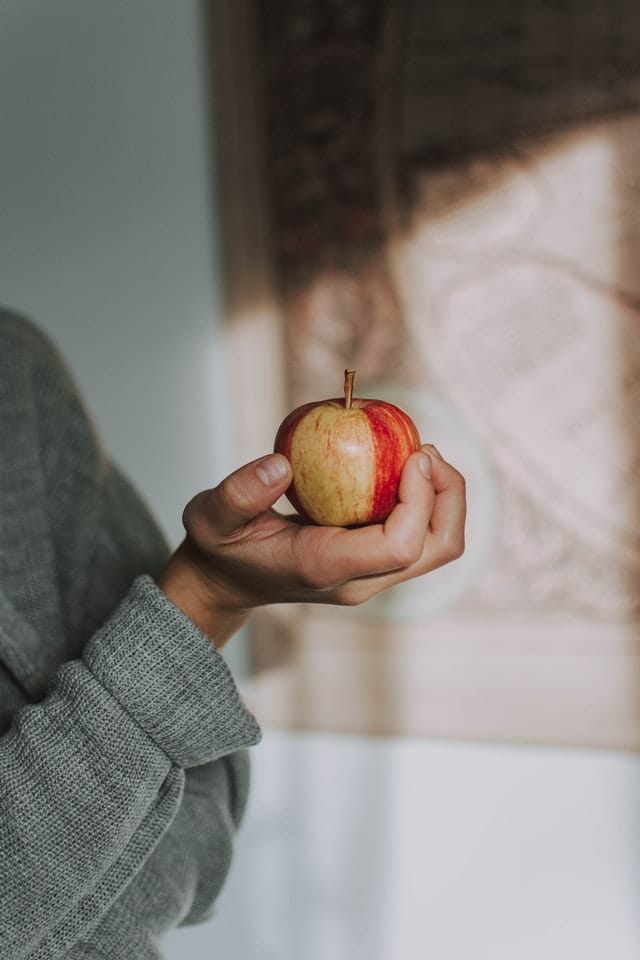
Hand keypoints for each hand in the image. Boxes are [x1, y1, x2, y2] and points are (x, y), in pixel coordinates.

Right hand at [157, 445, 464, 646]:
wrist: (225, 581)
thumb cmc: (220, 546)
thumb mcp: (210, 515)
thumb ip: (238, 492)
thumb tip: (280, 464)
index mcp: (327, 567)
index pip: (401, 546)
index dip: (421, 499)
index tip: (413, 455)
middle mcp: (360, 580)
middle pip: (439, 548)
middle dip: (449, 495)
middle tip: (424, 449)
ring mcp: (372, 577)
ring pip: (439, 545)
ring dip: (443, 497)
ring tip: (419, 454)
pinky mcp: (375, 565)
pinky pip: (422, 535)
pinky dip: (426, 500)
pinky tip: (401, 466)